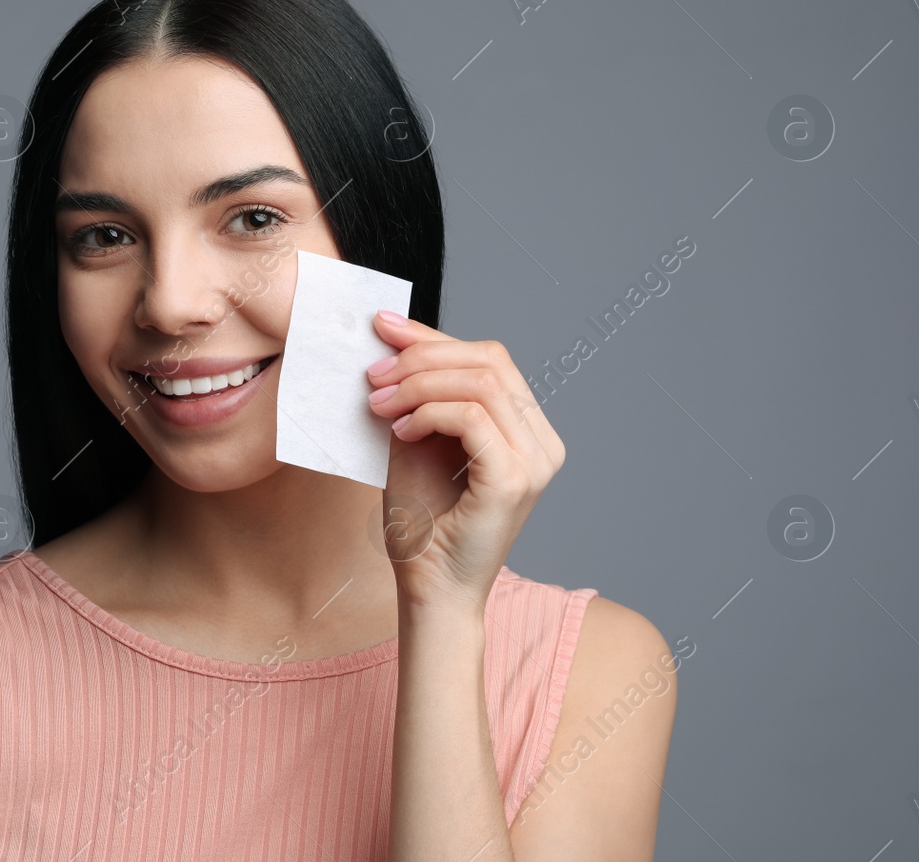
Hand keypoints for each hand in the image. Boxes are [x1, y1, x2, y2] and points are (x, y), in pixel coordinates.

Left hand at [366, 311, 565, 611]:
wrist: (430, 591)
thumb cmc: (424, 526)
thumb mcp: (417, 442)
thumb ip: (418, 397)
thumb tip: (396, 342)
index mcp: (528, 431)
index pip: (489, 359)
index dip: (434, 336)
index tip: (383, 327)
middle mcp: (542, 442)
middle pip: (490, 360)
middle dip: (423, 355)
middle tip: (375, 374)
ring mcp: (535, 461)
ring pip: (480, 382)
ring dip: (419, 383)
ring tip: (380, 403)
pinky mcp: (514, 480)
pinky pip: (471, 416)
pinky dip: (428, 412)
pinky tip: (400, 429)